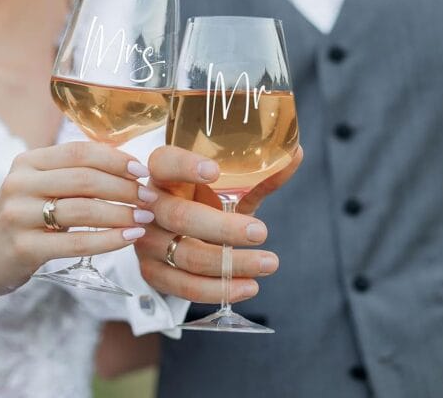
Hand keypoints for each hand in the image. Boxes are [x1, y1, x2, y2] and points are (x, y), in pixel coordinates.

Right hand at [0, 141, 154, 295]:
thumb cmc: (23, 221)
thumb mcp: (37, 188)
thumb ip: (71, 173)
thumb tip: (127, 163)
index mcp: (27, 161)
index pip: (79, 151)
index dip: (115, 158)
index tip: (142, 169)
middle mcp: (20, 183)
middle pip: (84, 178)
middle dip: (124, 186)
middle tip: (150, 196)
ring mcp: (18, 215)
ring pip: (83, 209)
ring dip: (121, 213)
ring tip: (145, 218)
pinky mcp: (23, 247)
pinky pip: (76, 241)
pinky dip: (108, 239)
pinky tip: (129, 238)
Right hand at [134, 145, 302, 303]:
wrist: (176, 233)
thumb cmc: (204, 200)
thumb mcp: (226, 187)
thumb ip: (258, 175)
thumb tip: (296, 154)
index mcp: (162, 172)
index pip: (164, 163)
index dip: (186, 166)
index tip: (215, 171)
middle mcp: (150, 205)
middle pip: (179, 216)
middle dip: (223, 228)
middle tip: (261, 232)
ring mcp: (146, 240)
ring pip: (186, 256)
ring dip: (231, 264)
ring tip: (269, 263)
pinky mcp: (152, 271)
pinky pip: (184, 286)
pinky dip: (219, 289)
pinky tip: (248, 286)